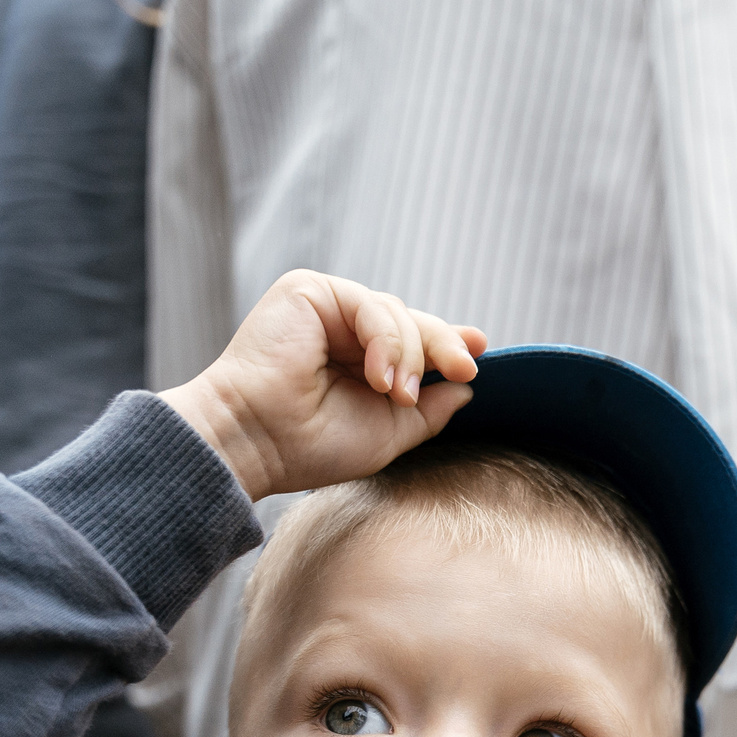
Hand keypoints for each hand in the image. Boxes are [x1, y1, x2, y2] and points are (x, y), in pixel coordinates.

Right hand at [161, 270, 488, 502]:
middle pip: (411, 322)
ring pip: (398, 315)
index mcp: (357, 361)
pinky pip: (371, 305)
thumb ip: (429, 410)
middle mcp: (341, 330)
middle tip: (466, 370)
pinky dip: (386, 342)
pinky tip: (380, 377)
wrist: (257, 442)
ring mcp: (326, 307)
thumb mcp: (389, 433)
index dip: (447, 345)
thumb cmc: (311, 446)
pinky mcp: (309, 291)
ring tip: (397, 396)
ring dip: (410, 357)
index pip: (412, 343)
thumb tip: (467, 387)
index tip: (479, 353)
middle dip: (444, 346)